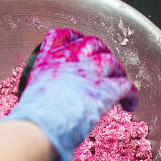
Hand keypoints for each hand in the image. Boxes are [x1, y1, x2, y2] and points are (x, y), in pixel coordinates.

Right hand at [0, 28, 138, 160]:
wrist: (39, 125)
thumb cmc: (30, 118)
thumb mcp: (29, 94)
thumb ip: (40, 90)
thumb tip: (38, 107)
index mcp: (48, 58)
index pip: (62, 35)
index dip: (73, 38)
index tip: (78, 43)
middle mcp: (71, 59)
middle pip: (92, 44)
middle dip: (100, 52)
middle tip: (104, 66)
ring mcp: (90, 72)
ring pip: (112, 62)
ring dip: (117, 72)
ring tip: (119, 83)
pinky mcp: (105, 89)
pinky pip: (125, 85)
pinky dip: (130, 95)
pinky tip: (130, 104)